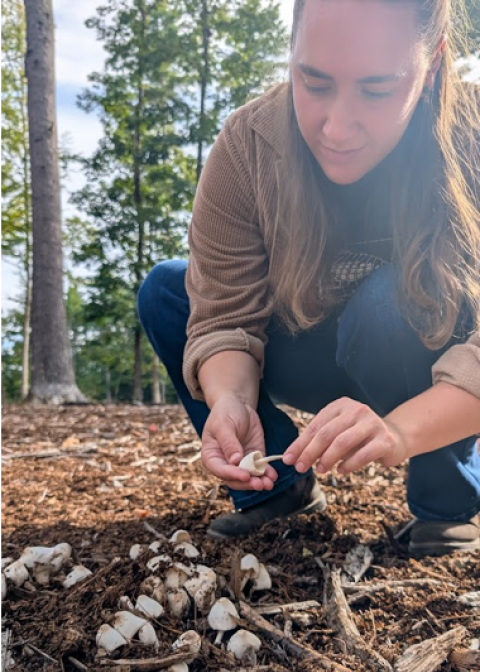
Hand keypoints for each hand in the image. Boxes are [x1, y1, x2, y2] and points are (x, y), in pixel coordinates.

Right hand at [201, 393, 277, 489]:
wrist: (238, 404)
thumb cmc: (225, 412)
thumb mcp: (224, 425)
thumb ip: (228, 443)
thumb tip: (234, 461)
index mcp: (212, 456)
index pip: (220, 470)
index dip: (232, 475)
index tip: (245, 476)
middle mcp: (225, 463)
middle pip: (234, 479)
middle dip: (248, 483)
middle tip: (260, 484)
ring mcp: (240, 462)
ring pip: (248, 478)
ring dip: (259, 482)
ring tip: (269, 483)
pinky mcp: (253, 459)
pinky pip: (260, 469)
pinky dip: (266, 473)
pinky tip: (273, 475)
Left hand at [283, 397, 407, 474]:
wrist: (395, 437)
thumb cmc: (359, 436)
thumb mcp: (338, 432)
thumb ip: (319, 441)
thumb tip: (294, 457)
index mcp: (340, 406)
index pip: (316, 425)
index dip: (300, 443)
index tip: (288, 459)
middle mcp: (356, 410)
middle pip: (327, 433)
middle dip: (310, 452)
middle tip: (300, 468)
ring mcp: (372, 423)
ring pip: (343, 442)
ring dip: (327, 458)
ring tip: (320, 470)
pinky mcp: (385, 439)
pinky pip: (363, 454)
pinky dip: (349, 464)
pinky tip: (341, 471)